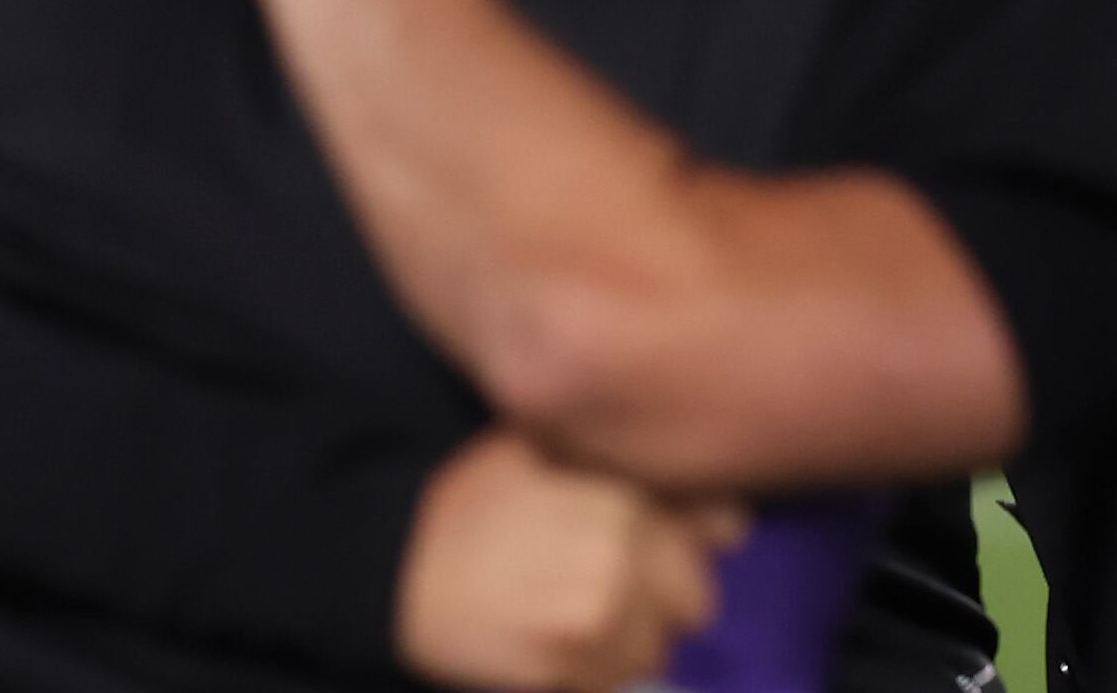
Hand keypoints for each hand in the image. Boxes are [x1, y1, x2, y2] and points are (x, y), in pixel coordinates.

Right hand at [395, 430, 744, 690]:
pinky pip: (614, 684)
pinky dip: (596, 673)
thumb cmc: (471, 495)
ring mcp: (593, 624)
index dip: (697, 537)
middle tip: (615, 585)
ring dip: (631, 639)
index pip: (723, 529)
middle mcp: (622, 561)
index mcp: (625, 498)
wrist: (394, 565)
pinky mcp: (562, 675)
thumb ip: (625, 461)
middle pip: (697, 599)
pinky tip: (558, 646)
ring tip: (580, 618)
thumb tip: (723, 505)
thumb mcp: (547, 446)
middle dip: (665, 594)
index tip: (667, 542)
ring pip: (657, 648)